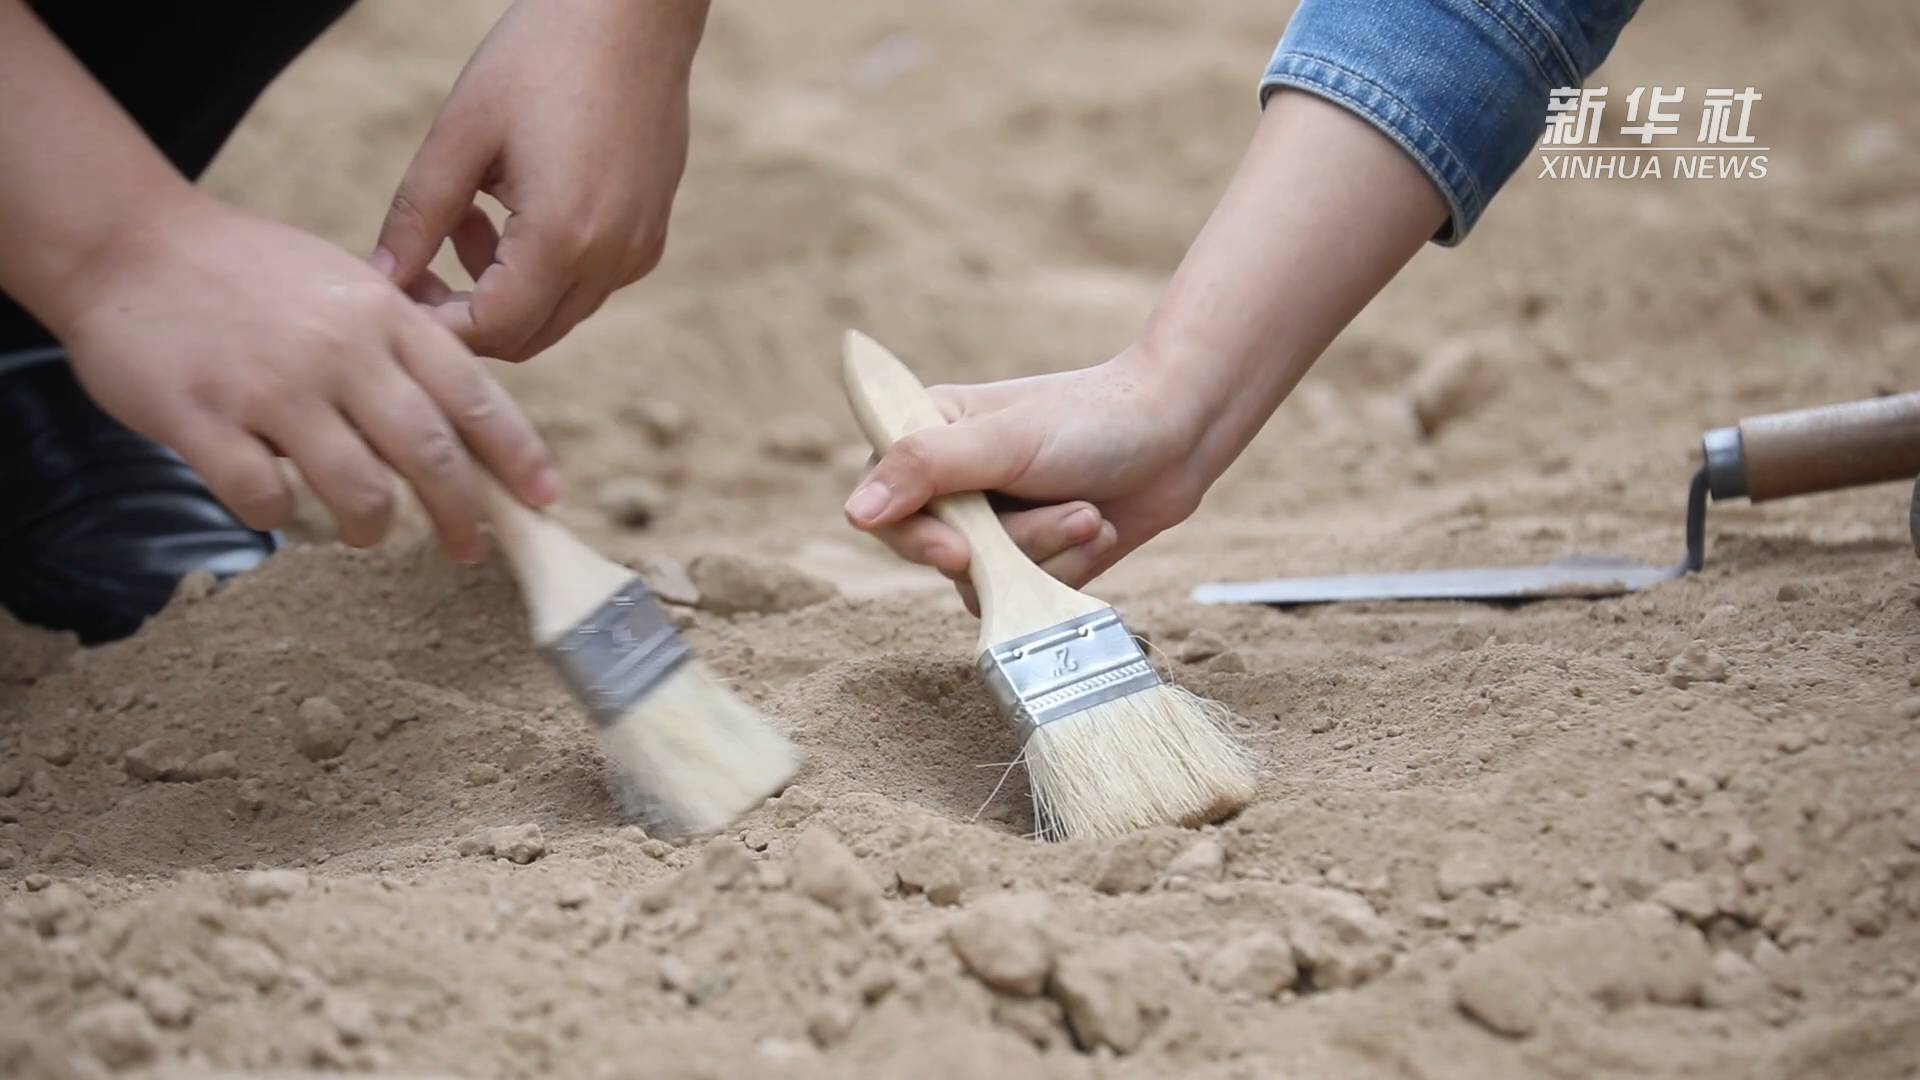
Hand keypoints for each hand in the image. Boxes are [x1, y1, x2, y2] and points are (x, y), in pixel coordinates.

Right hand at [57, 194, 555, 560]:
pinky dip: (279, 516)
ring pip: (359, 491)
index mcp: (384, 316)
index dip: (518, 457)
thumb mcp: (344, 285)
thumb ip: (400, 345)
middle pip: (431, 457)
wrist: (125, 241)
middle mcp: (340, 353)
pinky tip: (274, 502)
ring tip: (368, 530)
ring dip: (373, 527)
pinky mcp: (203, 419)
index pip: (475, 397)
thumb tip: (463, 424)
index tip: (546, 500)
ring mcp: (272, 388)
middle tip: (469, 549)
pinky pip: (266, 499)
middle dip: (462, 516)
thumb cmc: (247, 272)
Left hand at [372, 0, 707, 361]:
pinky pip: (588, 284)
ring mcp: (638, 251)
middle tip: (420, 261)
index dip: (433, 323)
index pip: (488, 330)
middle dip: (464, 315)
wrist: (634, 13)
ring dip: (502, 289)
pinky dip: (543, 270)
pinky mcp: (650, 236)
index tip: (396, 283)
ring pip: (556, 315)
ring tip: (468, 216)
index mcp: (563, 239)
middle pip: (525, 338)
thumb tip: (381, 277)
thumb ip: (417, 216)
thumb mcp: (460, 133)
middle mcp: (611, 259)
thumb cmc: (541, 56)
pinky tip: (518, 208)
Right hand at [843, 350, 1210, 612]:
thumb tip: (857, 512)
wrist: (1179, 435)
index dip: (915, 538)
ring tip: (1090, 511)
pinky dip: (1066, 567)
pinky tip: (1098, 527)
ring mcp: (993, 523)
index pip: (881, 505)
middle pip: (940, 553)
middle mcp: (952, 483)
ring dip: (1047, 553)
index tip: (961, 551)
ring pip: (984, 582)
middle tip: (1072, 510)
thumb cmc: (1092, 420)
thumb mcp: (1005, 440)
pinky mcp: (1030, 556)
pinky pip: (1023, 594)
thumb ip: (926, 469)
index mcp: (928, 434)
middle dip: (1013, 544)